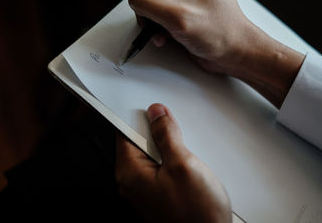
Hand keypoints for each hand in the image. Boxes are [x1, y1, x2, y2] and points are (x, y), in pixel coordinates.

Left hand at [115, 103, 231, 222]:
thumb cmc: (197, 214)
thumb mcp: (183, 165)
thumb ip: (166, 135)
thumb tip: (157, 114)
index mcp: (130, 173)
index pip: (124, 133)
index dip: (139, 118)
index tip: (154, 110)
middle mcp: (132, 183)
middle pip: (138, 143)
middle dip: (156, 133)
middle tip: (176, 132)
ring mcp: (145, 189)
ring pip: (151, 155)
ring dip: (166, 147)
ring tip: (184, 153)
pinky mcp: (158, 193)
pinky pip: (159, 168)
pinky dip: (170, 161)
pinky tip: (186, 165)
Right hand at [129, 0, 304, 107]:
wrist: (230, 53)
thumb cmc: (220, 32)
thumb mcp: (179, 15)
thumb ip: (148, 1)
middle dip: (150, 1)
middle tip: (166, 15)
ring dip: (150, 16)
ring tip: (165, 29)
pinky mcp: (173, 5)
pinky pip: (149, 8)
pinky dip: (152, 23)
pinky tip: (165, 33)